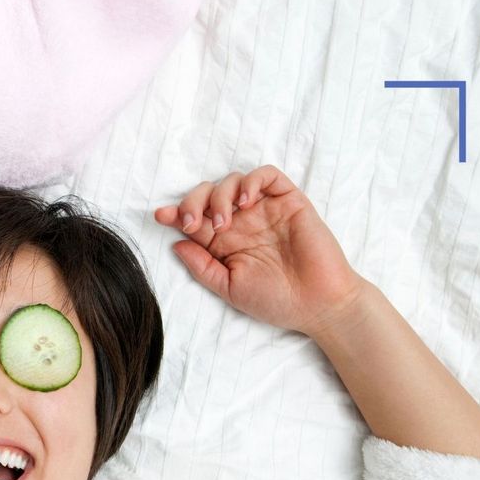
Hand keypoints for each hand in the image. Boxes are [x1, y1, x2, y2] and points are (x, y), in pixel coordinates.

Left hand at [153, 165, 365, 336]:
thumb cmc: (277, 301)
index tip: (160, 215)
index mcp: (225, 243)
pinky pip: (267, 175)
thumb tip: (175, 244)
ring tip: (224, 222)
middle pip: (208, 194)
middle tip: (192, 223)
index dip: (176, 213)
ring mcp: (265, 210)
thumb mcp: (229, 288)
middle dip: (193, 202)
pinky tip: (246, 201)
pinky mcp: (289, 201)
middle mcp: (242, 223)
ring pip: (233, 181)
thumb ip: (202, 267)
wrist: (319, 304)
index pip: (195, 219)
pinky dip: (251, 181)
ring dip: (220, 195)